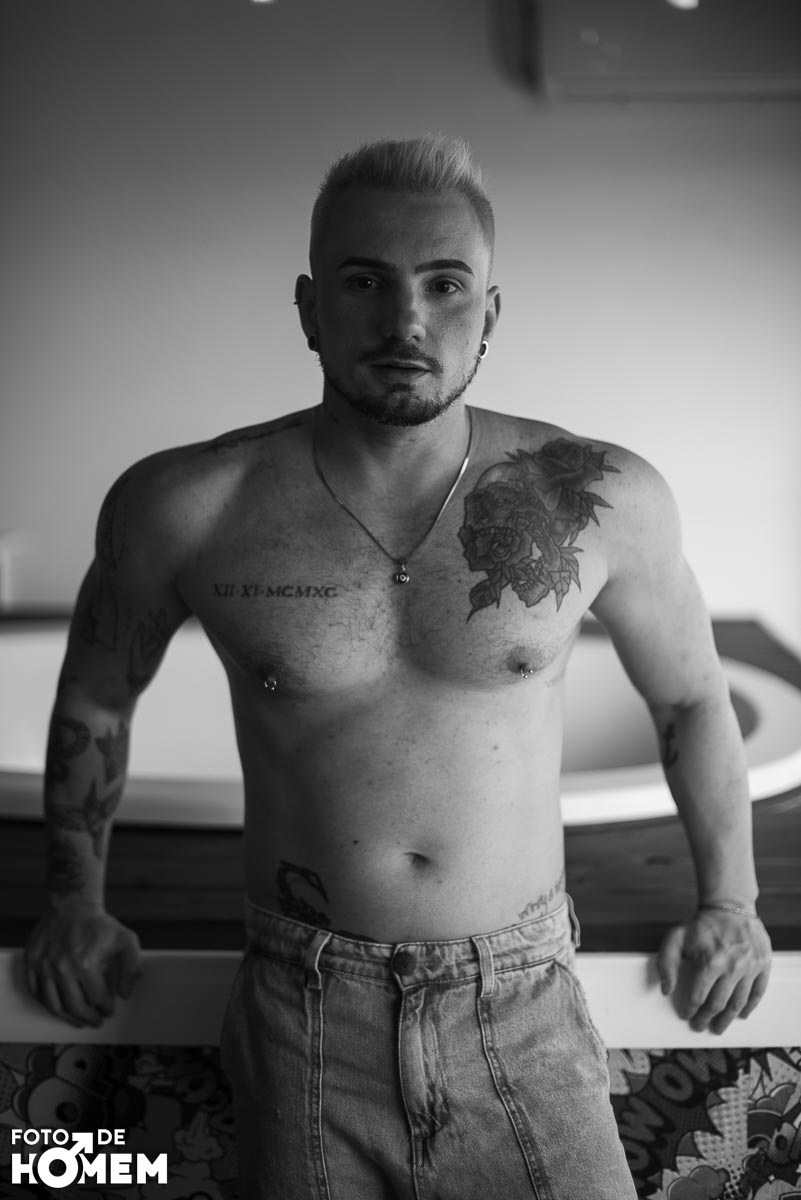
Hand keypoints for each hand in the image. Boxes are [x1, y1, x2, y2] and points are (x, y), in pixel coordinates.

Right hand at [25, 905, 141, 1027]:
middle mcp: (62, 967)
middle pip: (75, 1006)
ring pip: (54, 1005)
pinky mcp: (32, 962)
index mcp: (85, 963)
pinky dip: (47, 1004)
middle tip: (95, 1020)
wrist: (73, 906)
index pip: (96, 998)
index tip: (108, 1010)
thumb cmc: (99, 925)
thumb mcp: (126, 940)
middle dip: (88, 1018)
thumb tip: (125, 993)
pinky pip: (36, 992)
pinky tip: (58, 1006)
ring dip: (68, 1017)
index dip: (105, 1008)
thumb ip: (133, 968)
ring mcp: (44, 966)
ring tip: (78, 1020)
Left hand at [656, 908, 771, 1034]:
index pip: (698, 997)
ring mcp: (749, 968)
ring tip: (719, 1027)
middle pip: (718, 1005)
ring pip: (738, 1003)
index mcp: (709, 963)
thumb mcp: (676, 938)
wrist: (729, 907)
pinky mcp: (762, 964)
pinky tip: (742, 1014)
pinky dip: (750, 1006)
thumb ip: (667, 963)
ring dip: (727, 1019)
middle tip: (701, 1026)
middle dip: (707, 1019)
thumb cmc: (701, 924)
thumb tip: (666, 989)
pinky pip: (758, 992)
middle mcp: (731, 968)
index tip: (686, 1015)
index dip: (690, 1010)